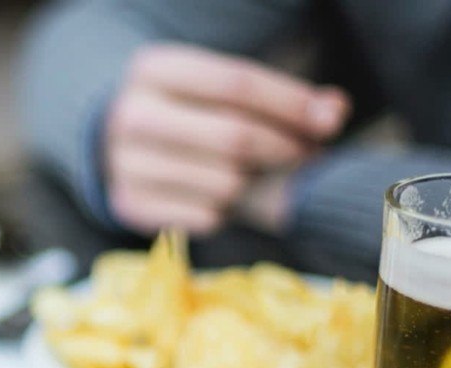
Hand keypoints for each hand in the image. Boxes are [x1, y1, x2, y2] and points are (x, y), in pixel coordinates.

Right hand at [103, 44, 348, 234]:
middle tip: (306, 154)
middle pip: (235, 137)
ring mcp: (124, 164)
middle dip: (284, 149)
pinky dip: (224, 211)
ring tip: (252, 172)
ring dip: (252, 182)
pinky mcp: (129, 205)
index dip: (291, 103)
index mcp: (155, 68)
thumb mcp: (224, 89)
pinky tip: (215, 194)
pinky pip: (206, 217)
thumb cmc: (188, 111)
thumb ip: (282, 98)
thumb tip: (333, 111)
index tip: (329, 121)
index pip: (237, 83)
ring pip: (224, 184)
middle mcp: (131, 114)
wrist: (117, 144)